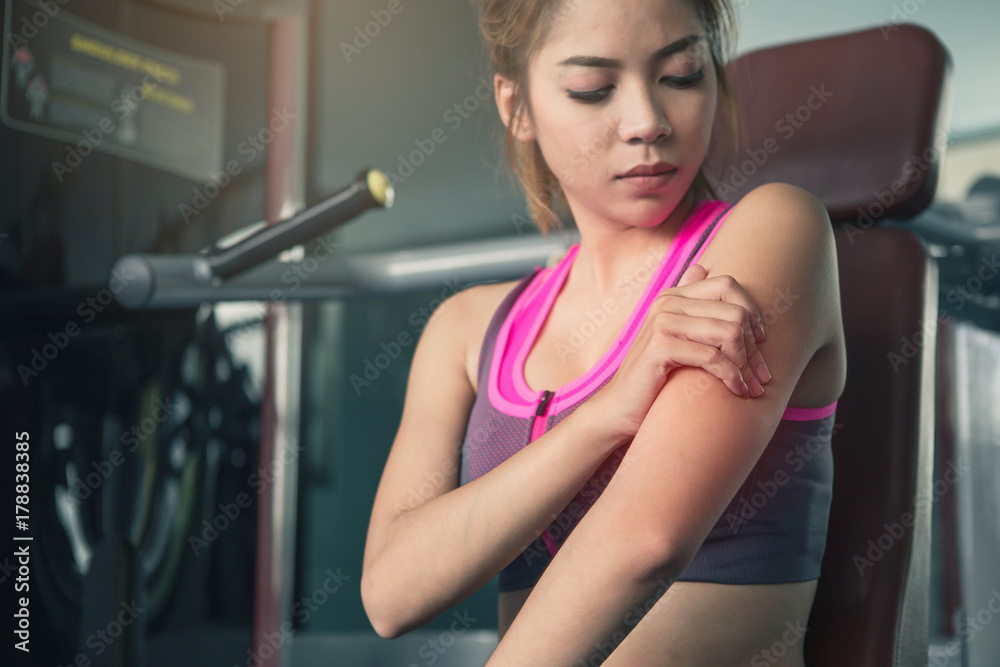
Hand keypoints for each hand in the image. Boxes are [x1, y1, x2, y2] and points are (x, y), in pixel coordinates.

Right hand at [587, 264, 770, 439]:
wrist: (619, 408)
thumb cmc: (654, 377)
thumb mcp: (674, 337)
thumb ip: (690, 305)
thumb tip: (700, 267)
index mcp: (673, 296)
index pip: (727, 285)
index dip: (752, 311)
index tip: (760, 342)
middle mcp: (666, 303)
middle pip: (734, 312)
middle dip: (754, 348)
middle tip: (760, 376)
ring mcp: (661, 323)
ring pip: (728, 332)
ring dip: (747, 365)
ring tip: (752, 386)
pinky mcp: (659, 348)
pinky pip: (712, 356)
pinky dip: (731, 376)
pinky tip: (737, 390)